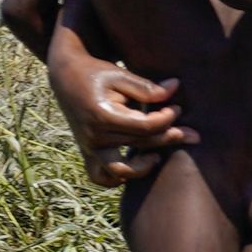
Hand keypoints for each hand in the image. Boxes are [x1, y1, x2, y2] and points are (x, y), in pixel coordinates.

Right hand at [65, 59, 193, 185]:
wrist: (64, 74)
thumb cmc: (95, 72)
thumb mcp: (119, 74)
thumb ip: (146, 87)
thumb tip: (175, 88)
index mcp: (103, 116)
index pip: (146, 127)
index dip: (167, 118)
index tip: (176, 108)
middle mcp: (95, 136)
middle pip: (141, 145)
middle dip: (168, 136)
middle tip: (187, 131)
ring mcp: (89, 147)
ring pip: (122, 169)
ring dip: (143, 168)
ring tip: (157, 157)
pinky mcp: (86, 151)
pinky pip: (100, 176)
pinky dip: (116, 179)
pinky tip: (133, 166)